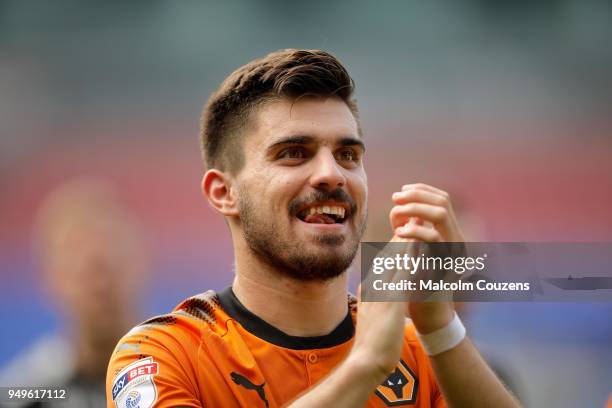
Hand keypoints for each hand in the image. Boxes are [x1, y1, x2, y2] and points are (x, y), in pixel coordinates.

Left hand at [389, 183, 463, 333]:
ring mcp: (454, 250)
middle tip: (395, 198)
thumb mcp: (414, 252)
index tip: (401, 191)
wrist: (429, 316)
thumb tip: (402, 211)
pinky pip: (433, 237)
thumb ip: (412, 232)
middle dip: (416, 195)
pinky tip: (399, 232)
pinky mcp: (446, 262)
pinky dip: (414, 230)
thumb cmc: (417, 284)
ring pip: (440, 213)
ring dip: (414, 208)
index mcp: (451, 234)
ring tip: (396, 213)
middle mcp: (457, 239)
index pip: (442, 199)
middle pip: (442, 201)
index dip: (421, 191)